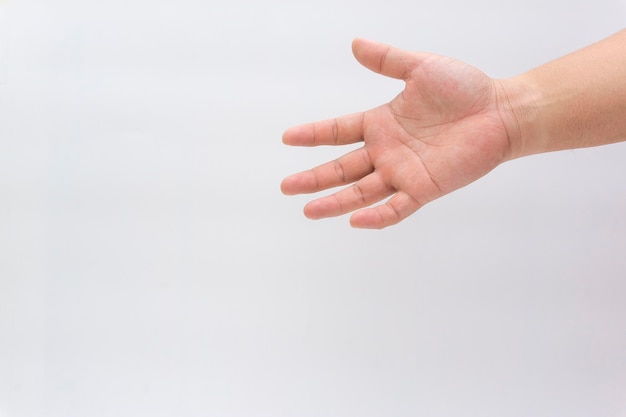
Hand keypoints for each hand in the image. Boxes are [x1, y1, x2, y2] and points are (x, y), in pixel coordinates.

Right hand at [281, 38, 514, 228]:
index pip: (338, 132)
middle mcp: (387, 151)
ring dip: (334, 202)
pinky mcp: (424, 188)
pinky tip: (355, 220)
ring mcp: (403, 172)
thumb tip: (355, 44)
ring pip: (361, 192)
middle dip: (313, 178)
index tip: (287, 137)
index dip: (313, 135)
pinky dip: (376, 216)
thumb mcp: (421, 67)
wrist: (501, 111)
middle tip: (285, 186)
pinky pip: (397, 207)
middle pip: (342, 168)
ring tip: (307, 210)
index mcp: (381, 123)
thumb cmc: (465, 89)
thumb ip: (387, 59)